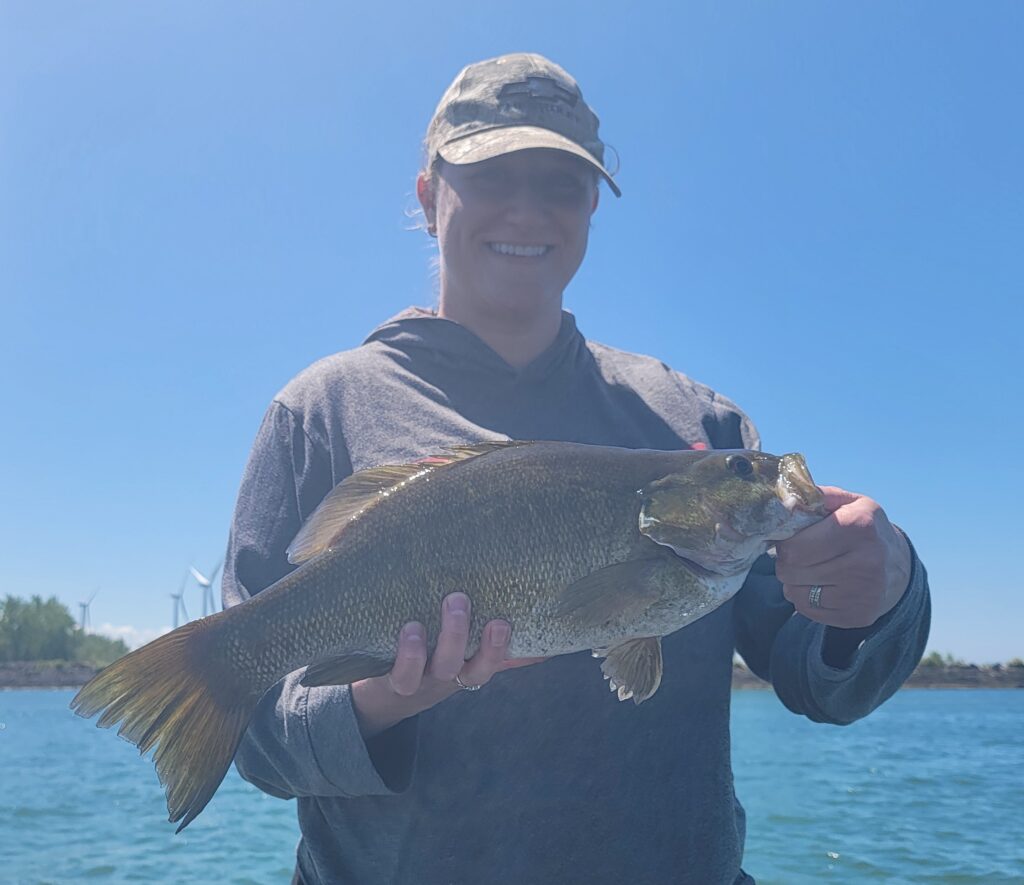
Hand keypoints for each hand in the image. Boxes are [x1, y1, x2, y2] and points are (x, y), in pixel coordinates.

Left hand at [350, 592, 545, 738]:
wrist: (377, 700)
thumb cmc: (425, 667)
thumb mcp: (460, 659)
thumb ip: (496, 652)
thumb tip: (541, 642)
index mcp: (466, 669)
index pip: (494, 662)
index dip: (505, 646)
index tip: (508, 620)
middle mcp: (448, 679)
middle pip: (475, 669)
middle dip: (487, 642)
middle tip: (489, 610)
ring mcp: (422, 682)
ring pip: (442, 669)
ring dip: (450, 638)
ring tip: (452, 602)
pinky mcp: (390, 683)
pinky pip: (402, 675)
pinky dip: (408, 654)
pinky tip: (410, 628)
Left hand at [775, 486, 911, 628]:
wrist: (898, 565)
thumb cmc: (864, 528)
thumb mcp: (848, 502)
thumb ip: (815, 496)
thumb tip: (784, 501)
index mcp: (859, 527)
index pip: (795, 547)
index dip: (784, 544)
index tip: (789, 539)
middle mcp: (865, 562)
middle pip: (791, 571)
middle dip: (785, 563)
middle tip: (796, 556)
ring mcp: (863, 593)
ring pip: (795, 594)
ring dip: (793, 582)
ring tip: (808, 570)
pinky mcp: (858, 616)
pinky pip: (807, 611)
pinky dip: (804, 599)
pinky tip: (819, 586)